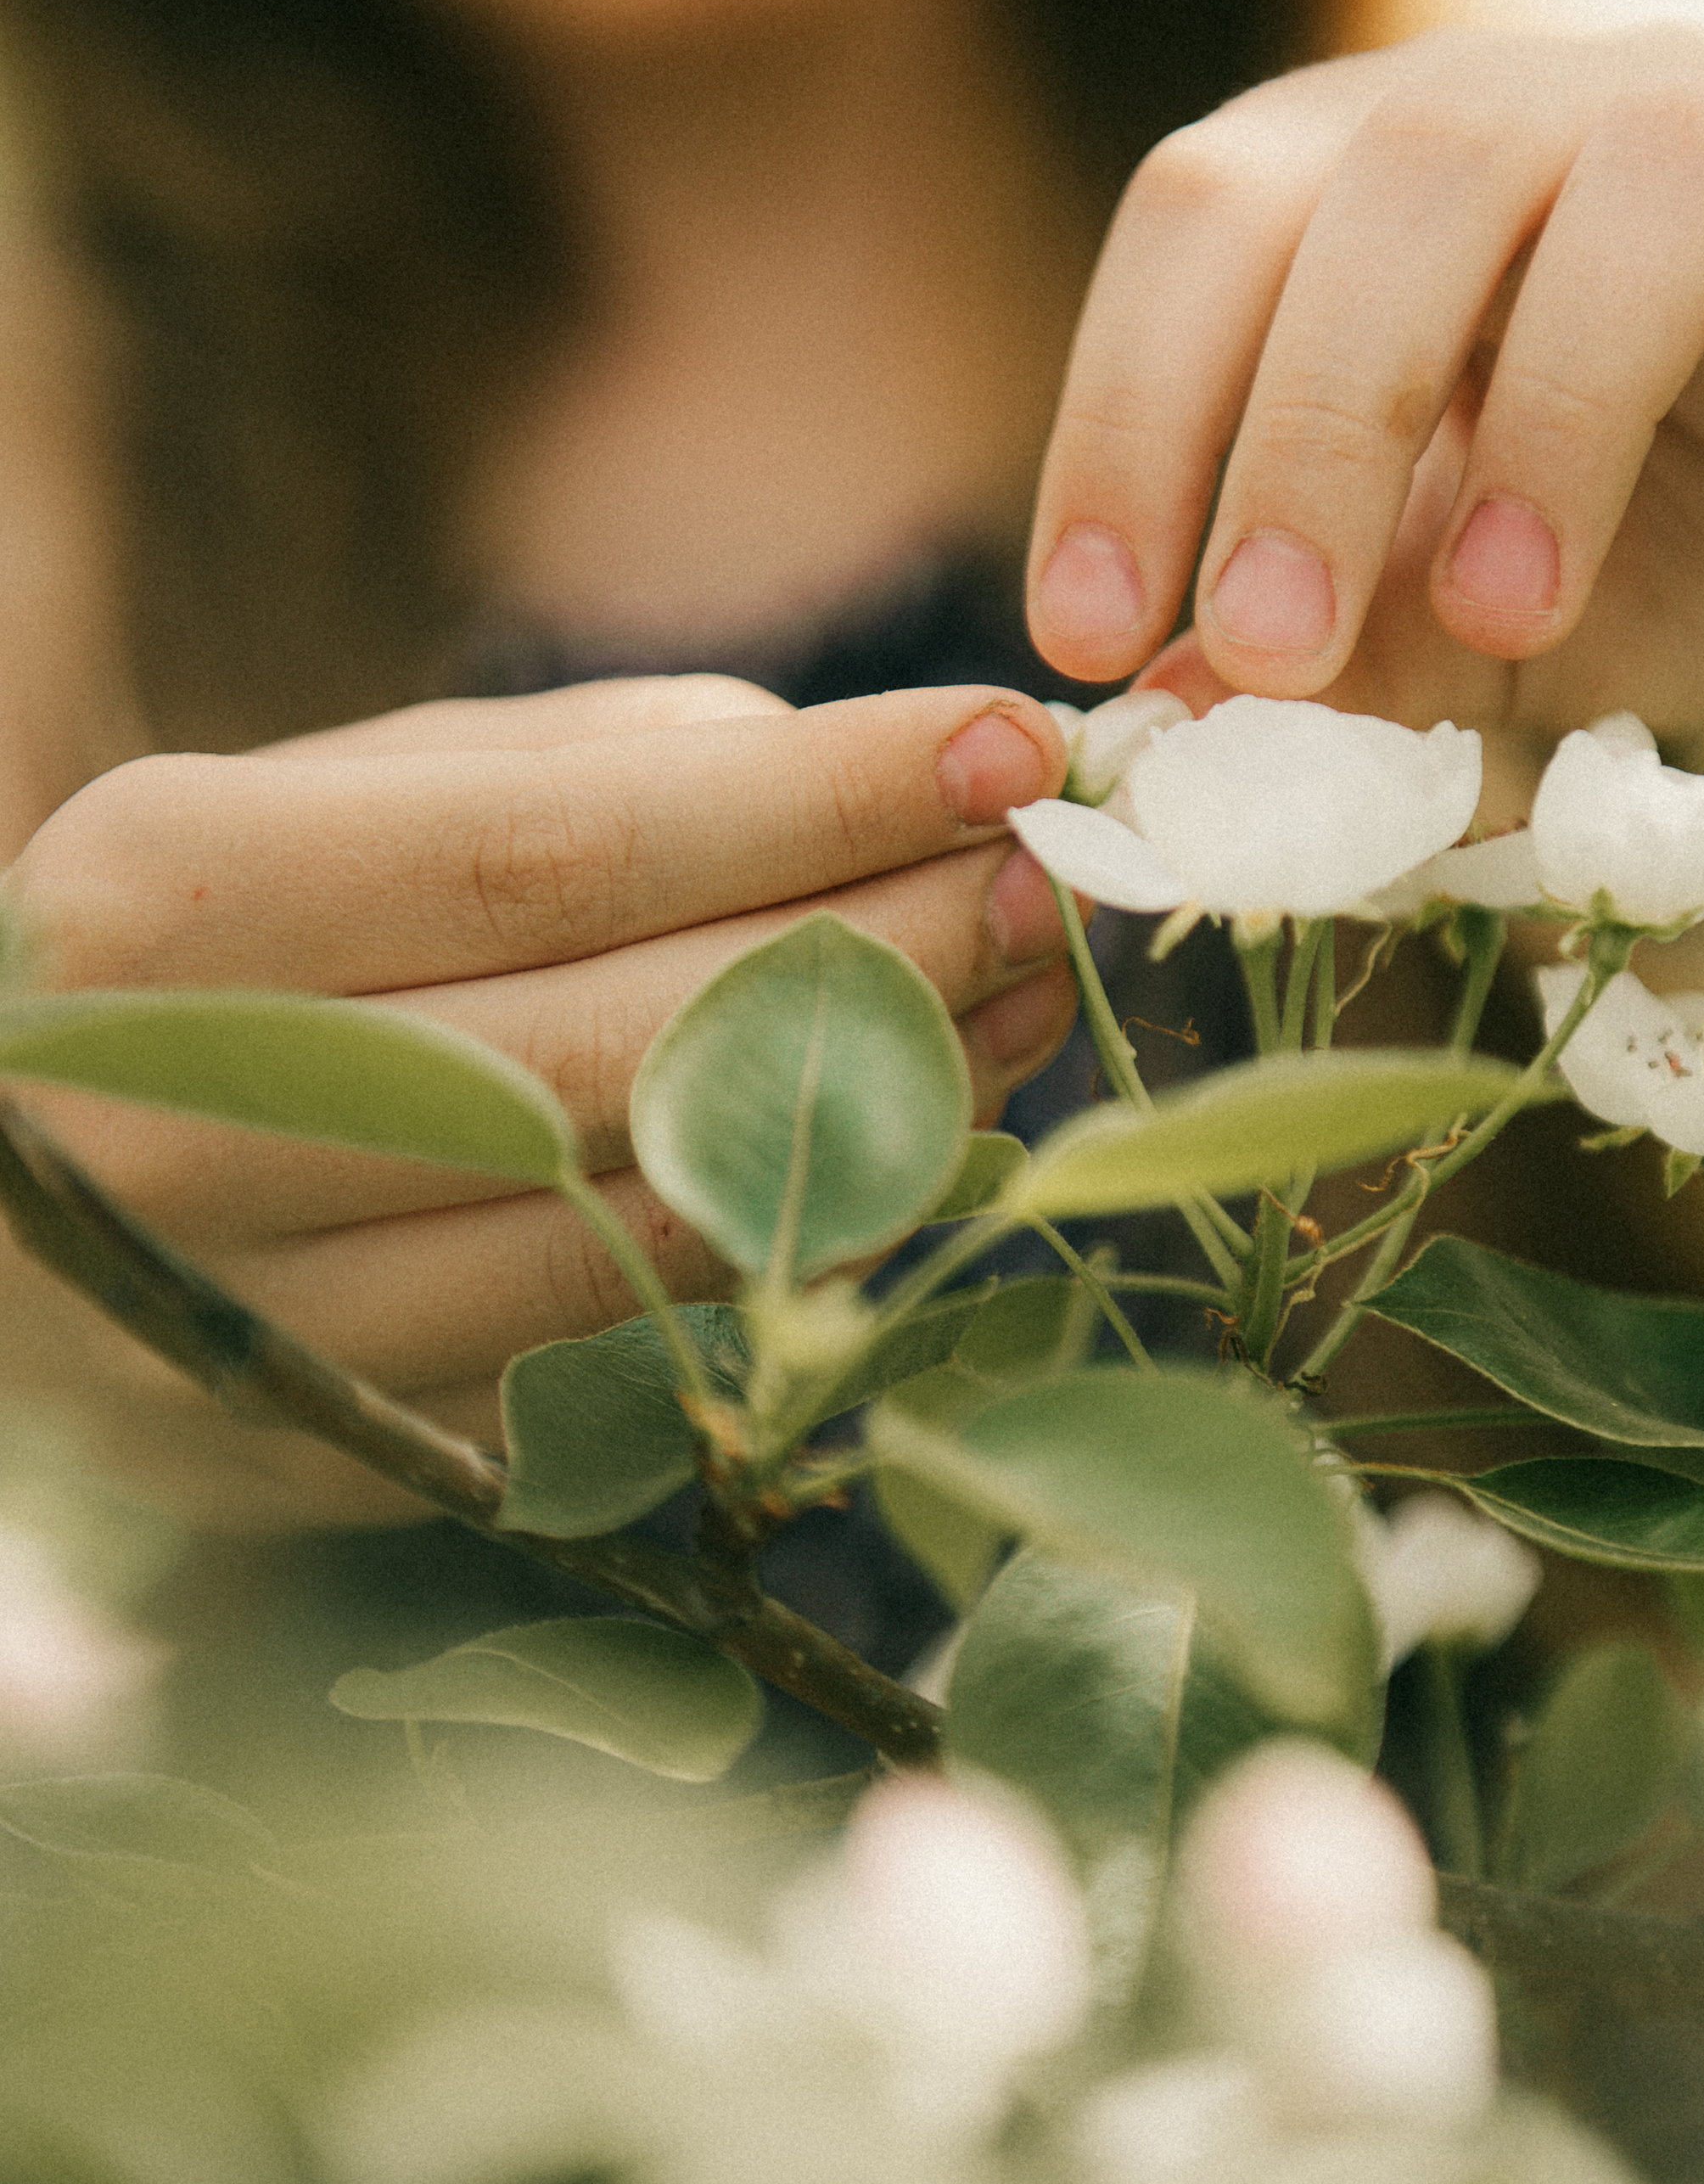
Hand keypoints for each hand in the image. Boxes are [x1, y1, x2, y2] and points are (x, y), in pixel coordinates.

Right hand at [3, 676, 1074, 1526]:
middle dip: (882, 951)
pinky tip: (915, 1148)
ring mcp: (269, 1315)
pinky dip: (794, 1241)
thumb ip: (552, 770)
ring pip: (643, 1222)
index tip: (1003, 737)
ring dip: (877, 1110)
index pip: (556, 852)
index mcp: (171, 903)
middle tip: (1054, 875)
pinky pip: (623, 1347)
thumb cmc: (185, 961)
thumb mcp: (301, 805)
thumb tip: (832, 769)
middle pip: (626, 1045)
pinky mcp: (346, 1446)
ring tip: (1019, 1000)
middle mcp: (202, 1120)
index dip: (807, 801)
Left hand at [1025, 27, 1703, 755]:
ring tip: (1515, 612)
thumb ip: (1352, 660)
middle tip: (1272, 651)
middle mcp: (1580, 116)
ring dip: (1558, 396)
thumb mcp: (1484, 645)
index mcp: (1405, 188)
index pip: (1216, 219)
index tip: (1093, 630)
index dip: (1129, 412)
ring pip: (1659, 164)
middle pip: (1408, 169)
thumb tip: (1179, 709)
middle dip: (1312, 420)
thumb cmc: (1683, 572)